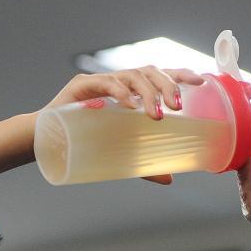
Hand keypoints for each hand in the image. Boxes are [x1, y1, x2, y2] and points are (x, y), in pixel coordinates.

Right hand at [43, 67, 205, 184]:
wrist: (48, 142)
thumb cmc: (85, 142)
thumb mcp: (120, 153)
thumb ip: (144, 164)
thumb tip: (169, 179)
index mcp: (130, 91)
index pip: (160, 75)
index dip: (180, 74)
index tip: (201, 81)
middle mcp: (118, 81)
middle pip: (149, 72)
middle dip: (167, 85)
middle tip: (177, 107)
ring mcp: (100, 81)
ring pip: (131, 75)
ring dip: (147, 92)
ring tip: (156, 113)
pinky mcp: (81, 86)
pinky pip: (104, 83)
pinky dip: (119, 92)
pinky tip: (129, 105)